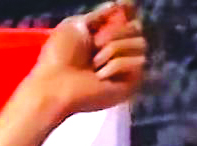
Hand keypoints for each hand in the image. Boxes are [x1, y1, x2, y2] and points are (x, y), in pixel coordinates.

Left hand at [27, 1, 147, 119]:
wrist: (56, 85)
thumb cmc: (59, 57)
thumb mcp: (75, 25)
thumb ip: (99, 14)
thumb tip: (122, 2)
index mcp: (105, 37)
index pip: (130, 19)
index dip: (128, 13)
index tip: (125, 7)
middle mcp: (119, 51)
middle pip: (137, 28)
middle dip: (113, 33)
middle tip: (93, 46)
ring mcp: (126, 67)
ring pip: (140, 44)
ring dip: (112, 50)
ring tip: (94, 65)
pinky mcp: (131, 83)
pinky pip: (138, 62)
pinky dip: (116, 66)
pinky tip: (100, 77)